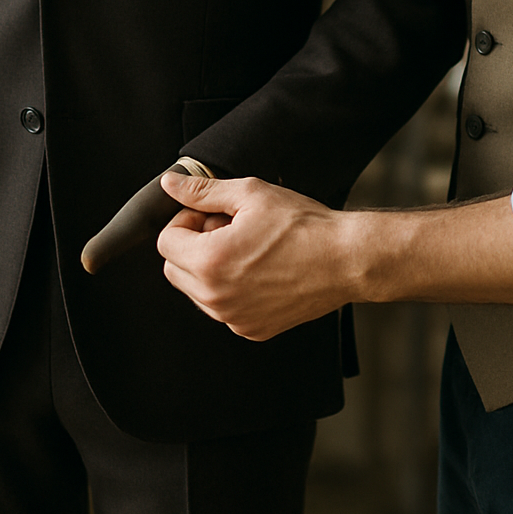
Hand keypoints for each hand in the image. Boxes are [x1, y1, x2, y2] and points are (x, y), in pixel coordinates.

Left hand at [157, 174, 357, 339]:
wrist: (346, 259)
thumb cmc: (303, 226)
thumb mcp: (251, 194)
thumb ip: (204, 191)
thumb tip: (171, 184)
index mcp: (209, 262)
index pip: (166, 242)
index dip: (186, 221)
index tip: (211, 215)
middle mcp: (216, 298)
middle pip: (175, 269)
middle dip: (193, 246)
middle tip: (229, 229)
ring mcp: (233, 318)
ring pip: (197, 291)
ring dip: (210, 268)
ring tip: (248, 249)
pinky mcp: (251, 329)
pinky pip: (224, 308)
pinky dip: (232, 290)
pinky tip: (261, 270)